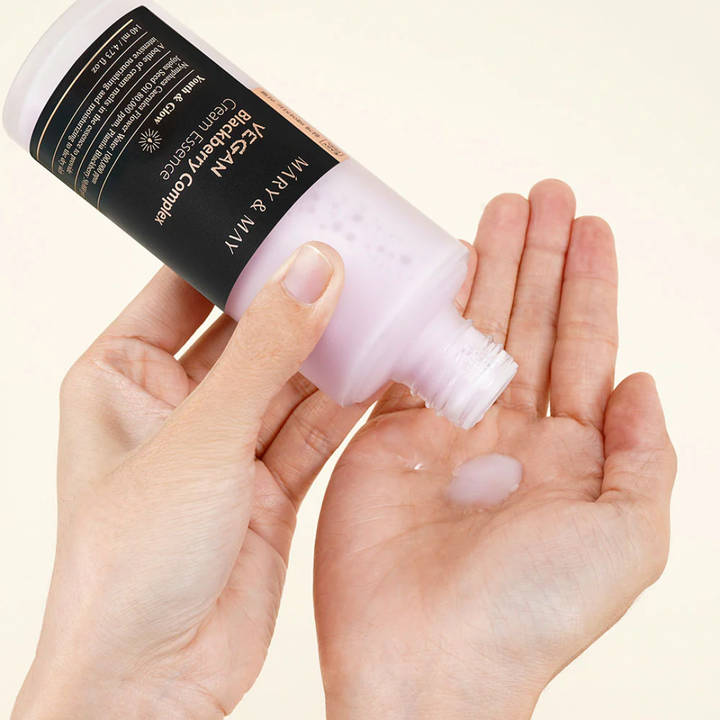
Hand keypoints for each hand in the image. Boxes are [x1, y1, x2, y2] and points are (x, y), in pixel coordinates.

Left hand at [13, 243, 363, 719]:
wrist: (154, 680)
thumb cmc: (129, 564)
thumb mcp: (199, 439)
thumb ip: (264, 353)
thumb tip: (314, 271)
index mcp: (121, 378)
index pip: (185, 288)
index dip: (238, 251)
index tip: (292, 215)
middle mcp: (174, 406)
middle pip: (248, 331)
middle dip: (300, 300)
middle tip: (357, 257)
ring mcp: (225, 446)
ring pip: (290, 379)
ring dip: (334, 350)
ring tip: (385, 305)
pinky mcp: (267, 485)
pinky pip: (313, 428)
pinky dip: (347, 403)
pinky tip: (384, 369)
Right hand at [314, 181, 676, 719]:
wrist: (425, 659)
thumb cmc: (529, 613)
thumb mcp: (629, 539)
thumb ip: (646, 454)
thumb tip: (641, 378)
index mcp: (570, 454)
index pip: (583, 345)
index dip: (588, 284)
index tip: (589, 226)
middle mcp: (509, 433)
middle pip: (527, 323)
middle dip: (537, 258)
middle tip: (543, 195)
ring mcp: (446, 430)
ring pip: (470, 329)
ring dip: (486, 269)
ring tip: (498, 210)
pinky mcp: (389, 436)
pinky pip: (407, 359)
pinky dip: (422, 314)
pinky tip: (435, 271)